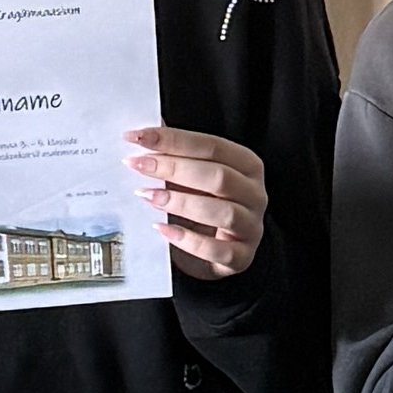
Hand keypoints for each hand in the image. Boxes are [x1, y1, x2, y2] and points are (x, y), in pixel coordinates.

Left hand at [133, 127, 266, 277]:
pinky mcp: (241, 256)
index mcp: (246, 165)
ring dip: (181, 202)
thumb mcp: (193, 179)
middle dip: (174, 168)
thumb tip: (143, 135)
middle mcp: (254, 194)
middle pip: (219, 176)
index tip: (138, 137)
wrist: (216, 252)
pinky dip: (188, 240)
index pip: (212, 146)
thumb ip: (175, 157)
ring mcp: (251, 226)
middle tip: (138, 165)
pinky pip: (218, 250)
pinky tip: (163, 229)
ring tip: (148, 196)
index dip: (174, 140)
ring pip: (223, 212)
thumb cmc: (204, 207)